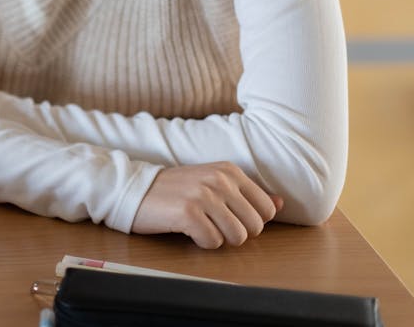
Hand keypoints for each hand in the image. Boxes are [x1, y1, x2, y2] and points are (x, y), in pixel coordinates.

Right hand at [131, 162, 283, 248]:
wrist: (134, 189)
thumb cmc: (175, 190)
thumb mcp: (213, 183)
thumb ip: (248, 194)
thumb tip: (280, 204)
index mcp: (229, 171)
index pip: (267, 210)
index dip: (249, 221)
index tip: (227, 216)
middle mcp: (220, 180)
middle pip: (255, 227)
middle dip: (235, 233)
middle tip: (211, 223)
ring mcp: (204, 195)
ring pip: (237, 237)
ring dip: (218, 238)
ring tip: (199, 225)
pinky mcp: (188, 213)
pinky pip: (212, 242)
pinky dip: (200, 242)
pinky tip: (186, 229)